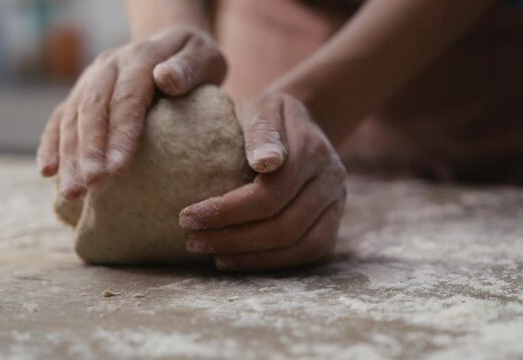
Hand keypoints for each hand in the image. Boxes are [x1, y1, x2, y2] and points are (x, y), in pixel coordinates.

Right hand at [36, 27, 226, 198]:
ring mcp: (92, 78)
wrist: (173, 43)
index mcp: (140, 57)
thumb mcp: (204, 56)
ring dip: (69, 155)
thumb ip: (188, 67)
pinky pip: (61, 117)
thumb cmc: (196, 59)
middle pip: (94, 109)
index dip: (121, 133)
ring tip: (72, 191)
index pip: (128, 98)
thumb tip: (165, 78)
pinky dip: (51, 144)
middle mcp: (110, 66)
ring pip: (72, 116)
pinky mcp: (82, 91)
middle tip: (90, 184)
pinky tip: (47, 172)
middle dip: (89, 150)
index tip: (118, 168)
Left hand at [179, 93, 346, 270]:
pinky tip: (239, 259)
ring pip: (299, 246)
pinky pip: (310, 252)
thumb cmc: (269, 114)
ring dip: (251, 256)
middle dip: (233, 239)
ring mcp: (336, 202)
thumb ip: (262, 131)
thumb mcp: (261, 107)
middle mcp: (331, 178)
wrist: (302, 121)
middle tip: (193, 241)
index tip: (186, 217)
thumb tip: (265, 162)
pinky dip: (273, 262)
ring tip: (213, 254)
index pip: (269, 194)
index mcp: (312, 150)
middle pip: (284, 226)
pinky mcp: (333, 221)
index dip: (226, 212)